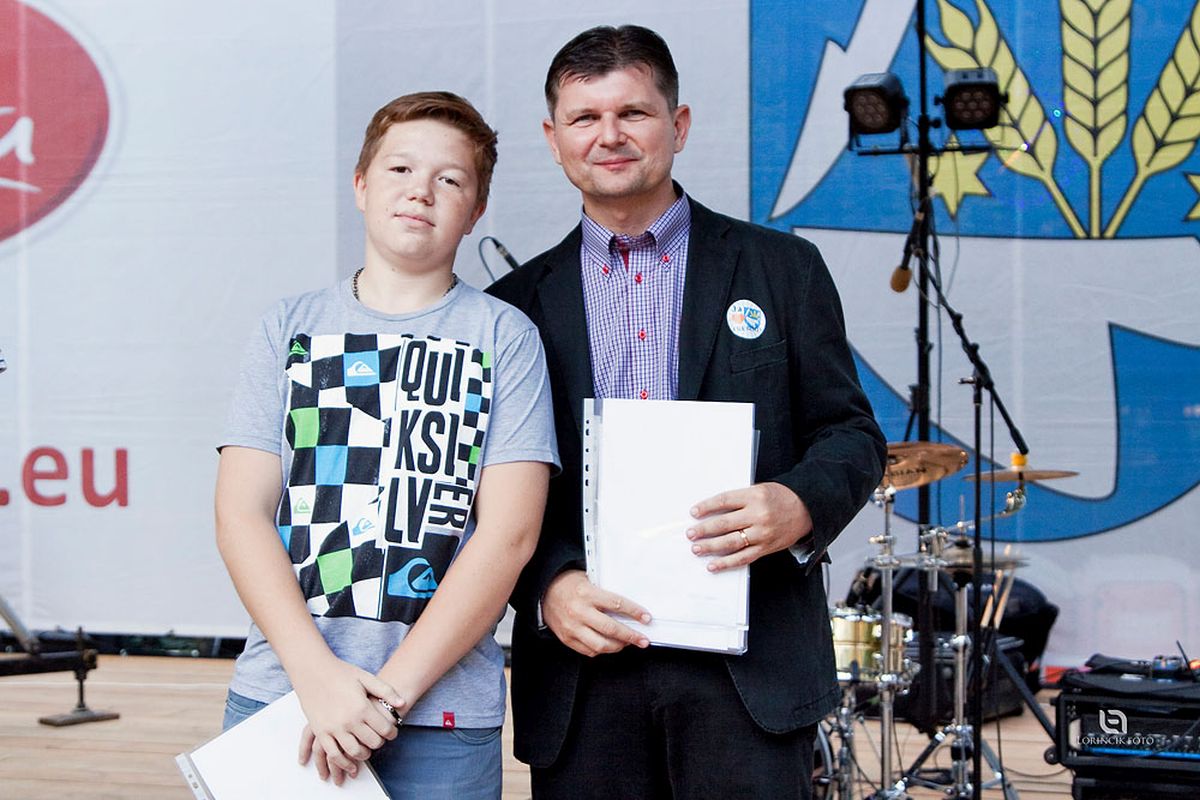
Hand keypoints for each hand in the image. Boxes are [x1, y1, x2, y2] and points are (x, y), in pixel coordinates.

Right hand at [294, 659, 403, 782]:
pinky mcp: (321, 732)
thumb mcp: (366, 678)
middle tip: (380, 740)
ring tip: (367, 752)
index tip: (392, 732)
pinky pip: (333, 754)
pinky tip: (349, 765)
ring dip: (363, 755)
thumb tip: (402, 704)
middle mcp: (349, 720)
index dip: (392, 733)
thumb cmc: (341, 673)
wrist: (313, 671)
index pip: (384, 729)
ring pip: (353, 752)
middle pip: (371, 742)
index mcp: (362, 707)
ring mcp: (333, 728)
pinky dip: (342, 763)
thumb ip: (386, 691)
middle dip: (379, 743)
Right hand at [542, 569, 651, 656]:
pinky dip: (602, 650)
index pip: (617, 604)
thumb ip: (605, 593)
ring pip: (600, 644)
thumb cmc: (569, 583)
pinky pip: (588, 650)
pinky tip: (609, 645)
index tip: (646, 618)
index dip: (634, 612)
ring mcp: (572, 627)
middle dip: (631, 636)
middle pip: (611, 629)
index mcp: (587, 593)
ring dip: (618, 646)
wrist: (543, 591)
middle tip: (643, 640)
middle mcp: (579, 612)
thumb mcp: (589, 579)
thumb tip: (629, 607)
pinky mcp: (566, 638)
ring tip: (627, 643)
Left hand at [686, 482, 812, 571]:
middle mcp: (758, 515)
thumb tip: (712, 511)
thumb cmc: (780, 498)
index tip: (694, 512)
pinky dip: (726, 563)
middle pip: (725, 523)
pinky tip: (713, 565)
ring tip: (697, 548)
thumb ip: (739, 499)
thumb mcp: (759, 490)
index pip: (724, 501)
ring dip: (711, 547)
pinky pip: (743, 558)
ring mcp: (762, 534)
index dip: (706, 507)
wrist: (807, 508)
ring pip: (731, 542)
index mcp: (754, 496)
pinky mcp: (765, 548)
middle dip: (704, 529)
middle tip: (690, 533)